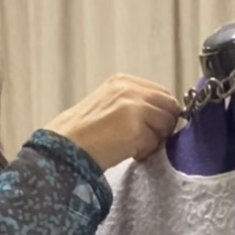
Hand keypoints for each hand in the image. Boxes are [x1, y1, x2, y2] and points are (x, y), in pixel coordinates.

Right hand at [44, 75, 180, 170]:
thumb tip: (164, 116)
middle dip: (163, 126)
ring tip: (132, 146)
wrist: (64, 148)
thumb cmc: (82, 134)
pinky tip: (126, 152)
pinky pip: (154, 143)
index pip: (162, 94)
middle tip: (145, 140)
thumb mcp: (107, 104)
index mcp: (122, 81)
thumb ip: (134, 103)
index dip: (162, 113)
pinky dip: (144, 152)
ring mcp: (134, 108)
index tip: (152, 127)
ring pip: (166, 125)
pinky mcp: (136, 129)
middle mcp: (130, 90)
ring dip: (154, 140)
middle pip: (170, 107)